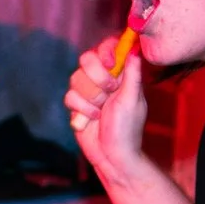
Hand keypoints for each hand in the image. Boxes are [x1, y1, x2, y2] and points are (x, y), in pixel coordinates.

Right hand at [65, 35, 151, 184]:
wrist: (112, 156)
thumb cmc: (127, 129)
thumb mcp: (132, 100)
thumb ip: (132, 74)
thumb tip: (135, 49)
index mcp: (122, 74)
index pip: (109, 47)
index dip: (106, 50)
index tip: (111, 62)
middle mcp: (104, 78)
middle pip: (87, 59)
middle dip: (96, 77)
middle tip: (109, 91)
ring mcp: (89, 91)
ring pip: (76, 77)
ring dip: (90, 97)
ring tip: (101, 111)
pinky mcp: (77, 104)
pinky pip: (69, 96)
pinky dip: (81, 109)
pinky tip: (91, 119)